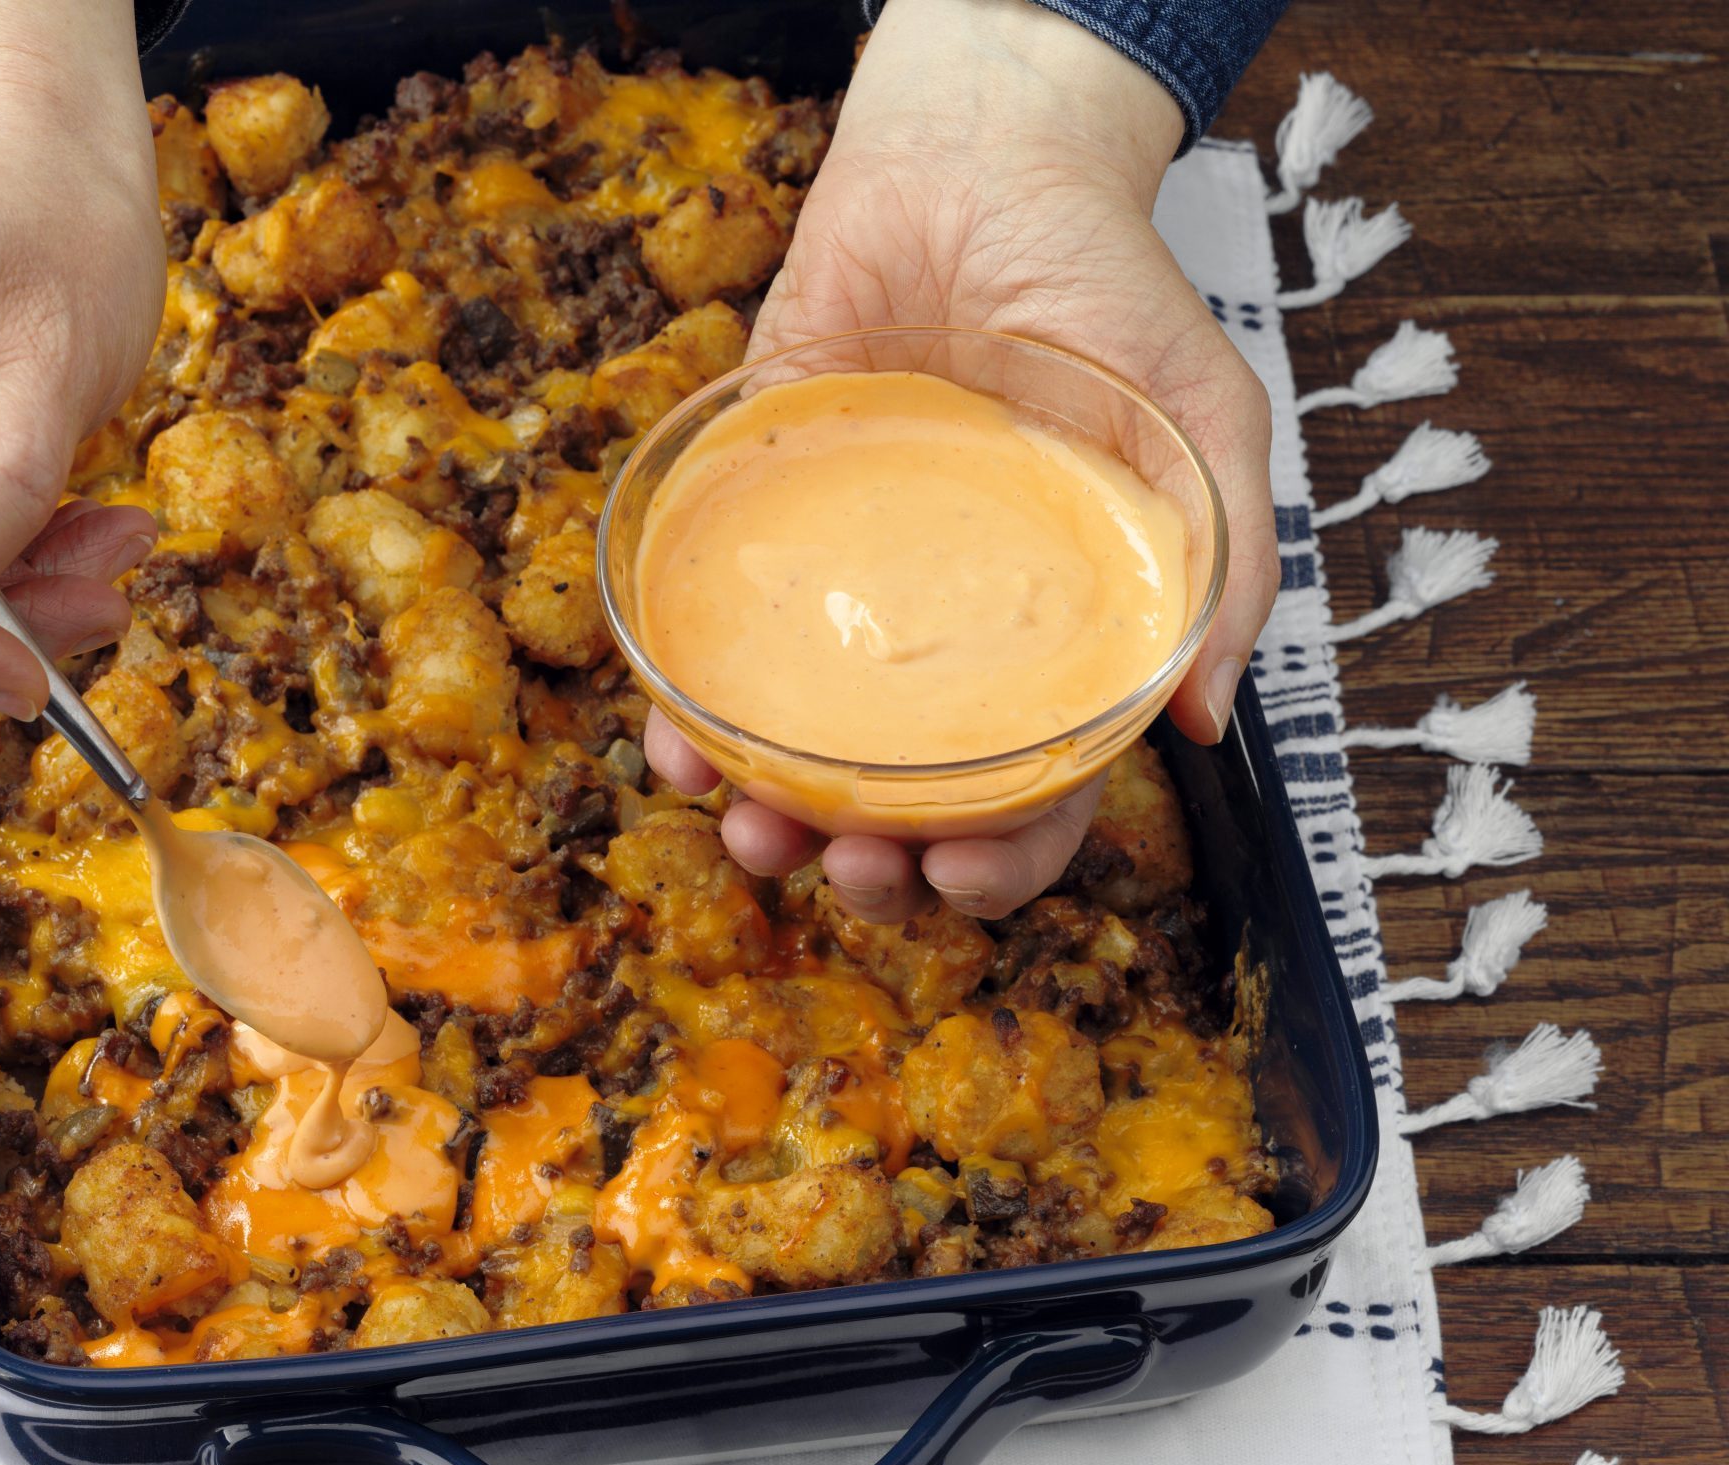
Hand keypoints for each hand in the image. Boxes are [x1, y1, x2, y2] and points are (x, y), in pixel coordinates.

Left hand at [647, 0, 1275, 923]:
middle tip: (855, 871)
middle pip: (902, 802)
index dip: (1002, 861)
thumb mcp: (1201, 422)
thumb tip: (1201, 721)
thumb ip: (1220, 566)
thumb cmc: (1103, 284)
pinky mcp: (751, 529)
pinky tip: (674, 741)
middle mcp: (938, 637)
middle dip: (873, 871)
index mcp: (1048, 637)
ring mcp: (841, 594)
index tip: (958, 878)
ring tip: (748, 828)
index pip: (1031, 792)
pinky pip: (707, 645)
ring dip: (766, 817)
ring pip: (794, 749)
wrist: (976, 157)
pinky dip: (683, 710)